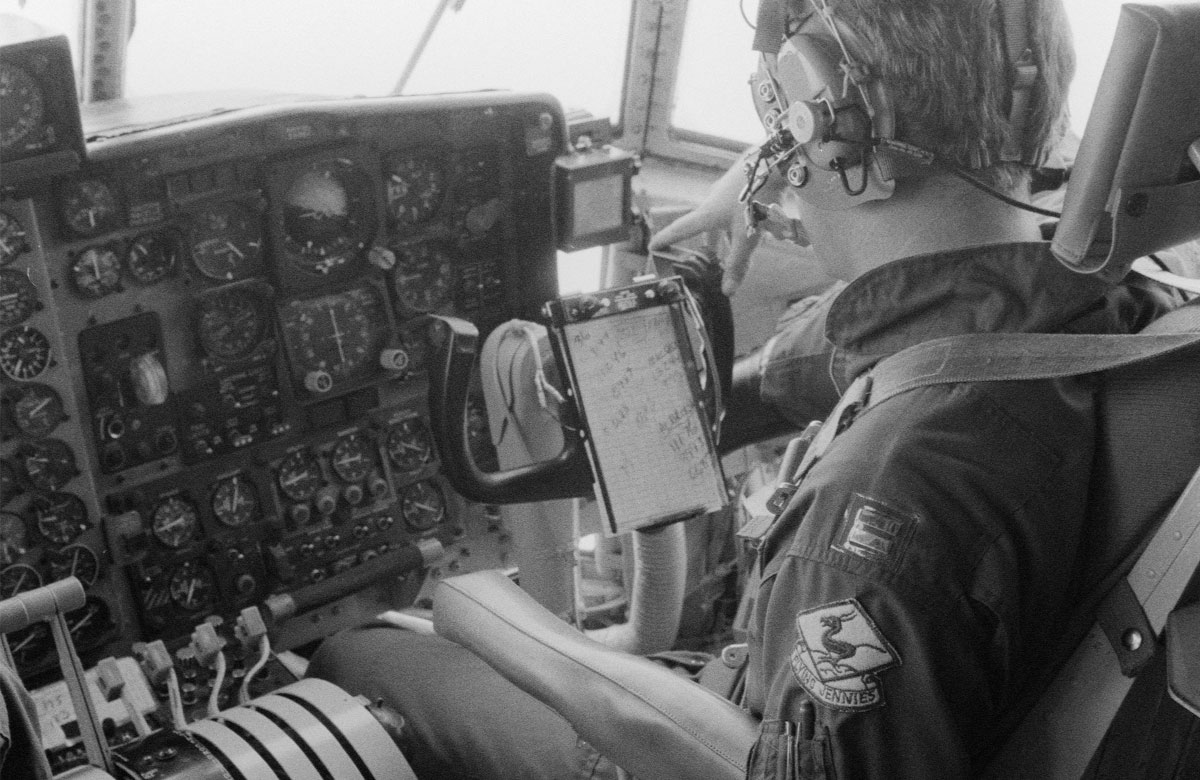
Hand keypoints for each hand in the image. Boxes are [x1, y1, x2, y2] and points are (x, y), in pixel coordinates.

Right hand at [648, 157, 782, 295]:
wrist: (775, 160)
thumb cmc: (755, 198)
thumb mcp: (746, 237)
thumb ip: (737, 264)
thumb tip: (727, 291)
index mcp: (707, 214)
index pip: (680, 230)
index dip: (666, 240)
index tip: (653, 246)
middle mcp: (713, 200)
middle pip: (706, 227)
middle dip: (709, 243)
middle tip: (708, 255)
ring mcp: (728, 190)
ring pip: (724, 218)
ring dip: (729, 233)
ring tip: (737, 245)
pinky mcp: (743, 182)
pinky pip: (739, 208)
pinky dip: (743, 221)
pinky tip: (760, 225)